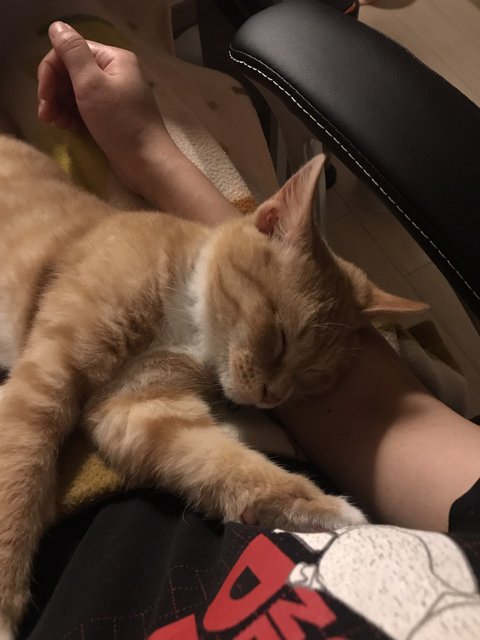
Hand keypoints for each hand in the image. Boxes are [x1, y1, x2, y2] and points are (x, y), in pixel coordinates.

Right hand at [37, 21, 173, 191]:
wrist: (146, 164)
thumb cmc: (120, 123)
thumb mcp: (92, 84)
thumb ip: (72, 53)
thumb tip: (56, 26)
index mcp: (113, 59)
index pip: (71, 52)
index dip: (51, 71)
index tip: (44, 97)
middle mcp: (115, 73)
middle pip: (72, 72)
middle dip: (54, 92)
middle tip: (46, 115)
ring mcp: (114, 96)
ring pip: (76, 92)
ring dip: (60, 105)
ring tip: (56, 124)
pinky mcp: (112, 117)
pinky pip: (85, 109)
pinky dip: (72, 116)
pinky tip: (68, 128)